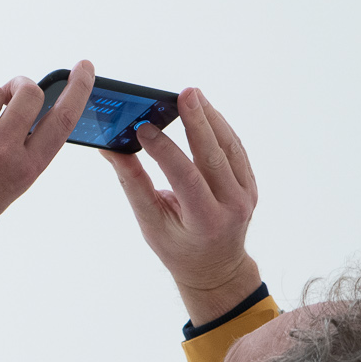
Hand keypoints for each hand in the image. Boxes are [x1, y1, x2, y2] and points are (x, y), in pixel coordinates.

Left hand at [0, 61, 97, 280]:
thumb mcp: (5, 189)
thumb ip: (15, 153)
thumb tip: (11, 114)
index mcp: (24, 170)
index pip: (62, 119)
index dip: (77, 89)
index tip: (83, 67)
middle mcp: (1, 150)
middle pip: (27, 92)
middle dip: (22, 87)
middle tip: (13, 93)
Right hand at [101, 87, 261, 323]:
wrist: (215, 266)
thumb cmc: (178, 248)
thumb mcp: (151, 223)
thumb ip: (134, 185)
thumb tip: (111, 149)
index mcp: (205, 221)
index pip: (186, 177)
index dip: (164, 150)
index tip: (142, 128)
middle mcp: (231, 207)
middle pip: (214, 156)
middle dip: (197, 122)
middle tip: (183, 94)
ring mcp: (246, 194)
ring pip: (229, 147)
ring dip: (210, 118)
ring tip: (191, 95)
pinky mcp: (249, 183)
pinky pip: (236, 149)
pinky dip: (220, 128)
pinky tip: (204, 111)